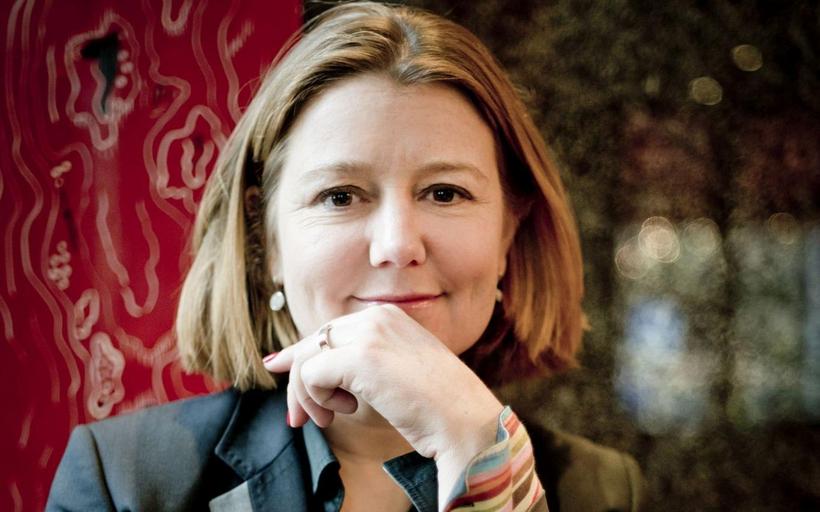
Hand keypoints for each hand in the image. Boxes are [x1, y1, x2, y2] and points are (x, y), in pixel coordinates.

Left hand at [263, 304, 502, 461]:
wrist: (465, 419)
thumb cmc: (436, 407)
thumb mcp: (398, 373)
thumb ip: (362, 363)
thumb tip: (313, 368)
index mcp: (389, 316)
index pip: (331, 330)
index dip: (303, 353)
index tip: (277, 367)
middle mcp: (377, 316)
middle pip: (313, 342)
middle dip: (297, 381)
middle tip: (299, 419)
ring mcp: (368, 333)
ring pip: (306, 358)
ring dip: (307, 396)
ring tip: (328, 419)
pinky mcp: (358, 356)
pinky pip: (309, 375)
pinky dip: (317, 400)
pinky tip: (347, 411)